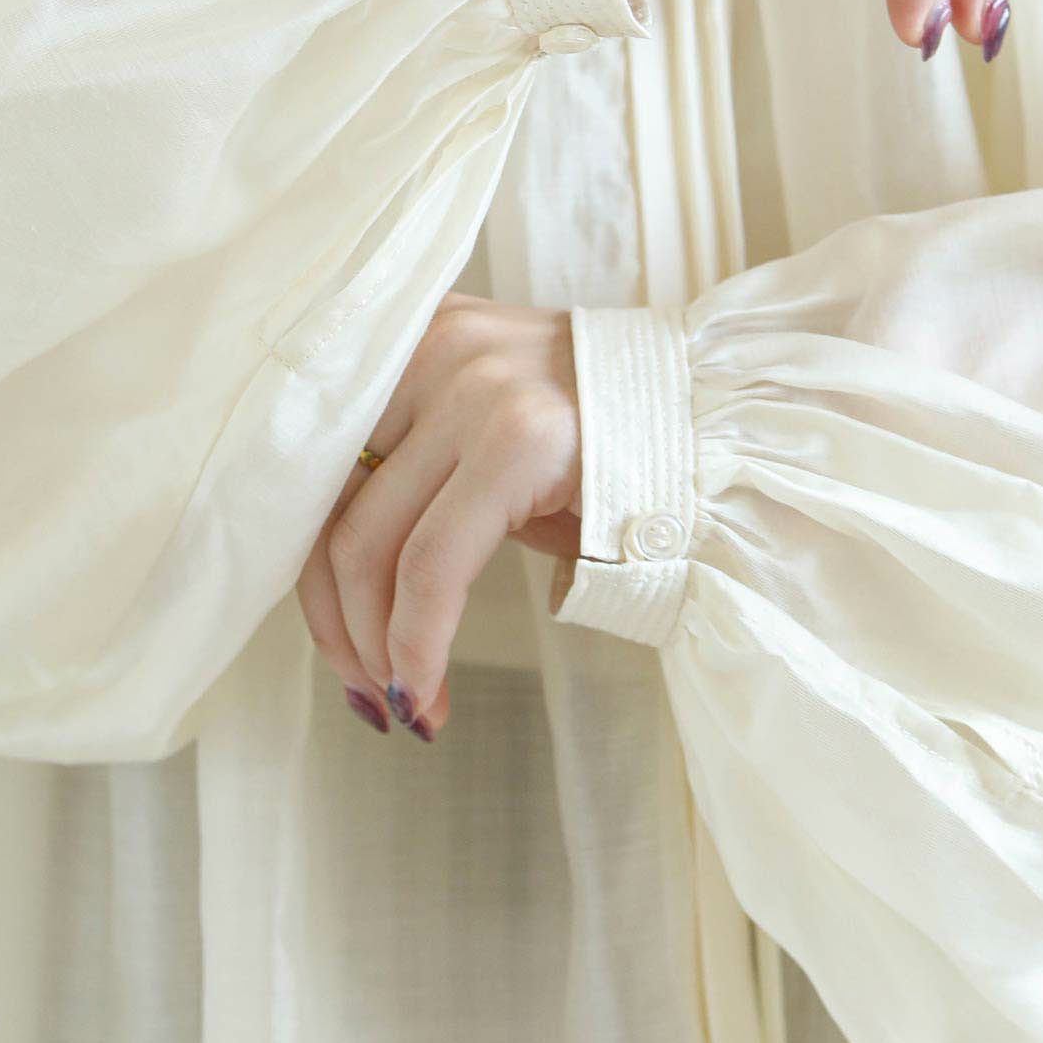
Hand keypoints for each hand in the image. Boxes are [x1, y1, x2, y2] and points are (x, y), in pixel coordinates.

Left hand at [296, 292, 581, 739]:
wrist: (731, 426)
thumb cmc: (617, 448)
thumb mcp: (500, 438)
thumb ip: (422, 479)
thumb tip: (349, 594)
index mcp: (418, 339)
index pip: (321, 466)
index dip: (312, 572)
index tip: (341, 646)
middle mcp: (433, 349)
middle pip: (329, 506)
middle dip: (337, 622)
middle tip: (370, 694)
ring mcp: (473, 387)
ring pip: (367, 543)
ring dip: (375, 647)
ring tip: (406, 703)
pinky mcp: (518, 437)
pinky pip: (432, 565)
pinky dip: (417, 643)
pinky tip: (430, 690)